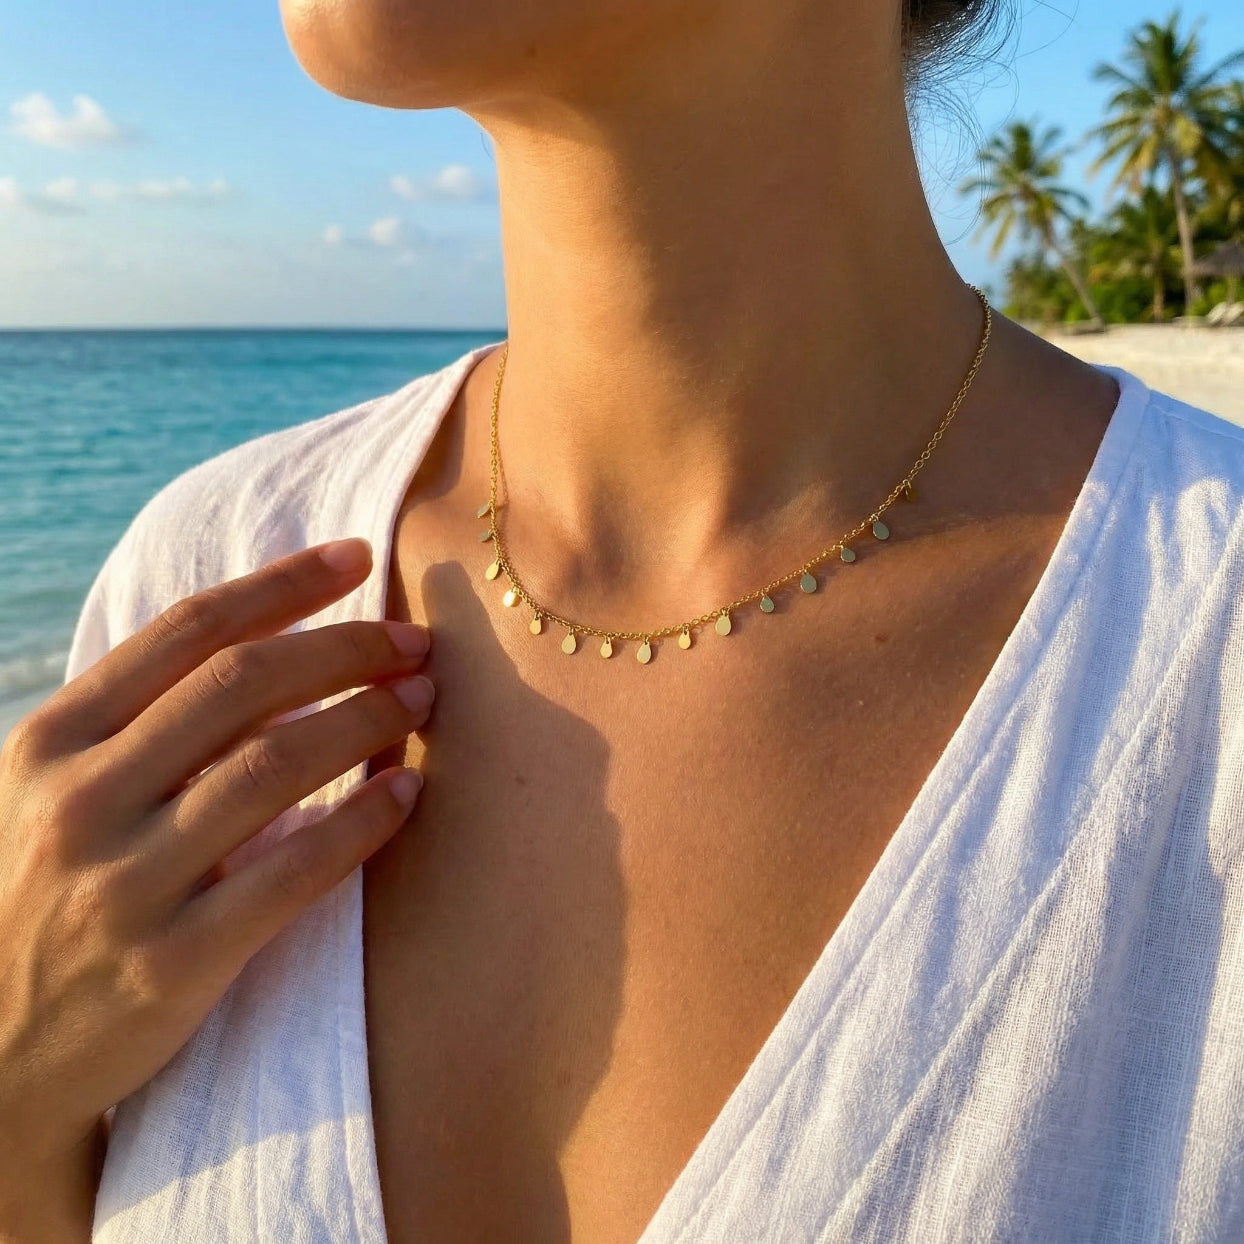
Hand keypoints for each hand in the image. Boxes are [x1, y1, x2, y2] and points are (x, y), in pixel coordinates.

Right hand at [0, 537, 433, 1169]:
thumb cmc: (49, 894)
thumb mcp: (58, 790)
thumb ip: (143, 719)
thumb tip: (276, 637)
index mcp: (53, 741)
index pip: (187, 630)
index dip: (285, 583)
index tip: (359, 556)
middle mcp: (81, 800)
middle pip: (243, 683)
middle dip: (346, 647)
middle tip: (414, 641)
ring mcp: (125, 884)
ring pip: (276, 765)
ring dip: (367, 718)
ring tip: (421, 699)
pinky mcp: (173, 963)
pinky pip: (294, 871)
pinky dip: (364, 821)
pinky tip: (408, 792)